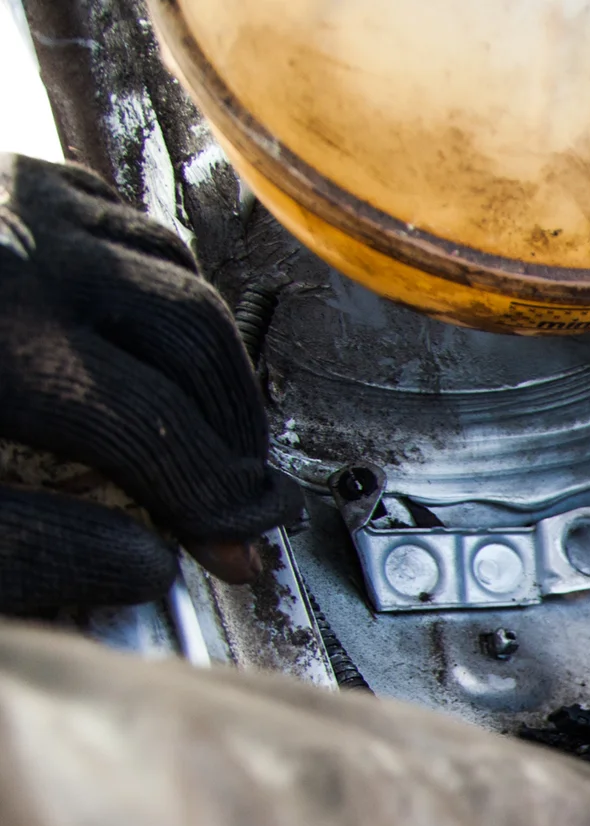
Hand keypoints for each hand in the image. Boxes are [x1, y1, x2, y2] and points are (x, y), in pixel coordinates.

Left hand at [0, 155, 287, 613]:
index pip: (162, 432)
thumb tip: (144, 564)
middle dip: (233, 425)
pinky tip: (146, 333)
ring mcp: (15, 197)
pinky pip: (125, 218)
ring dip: (208, 353)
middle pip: (194, 338)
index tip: (241, 545)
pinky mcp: (8, 173)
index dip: (217, 502)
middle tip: (242, 491)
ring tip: (210, 420)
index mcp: (3, 343)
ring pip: (175, 269)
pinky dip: (158, 280)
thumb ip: (32, 551)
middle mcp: (21, 251)